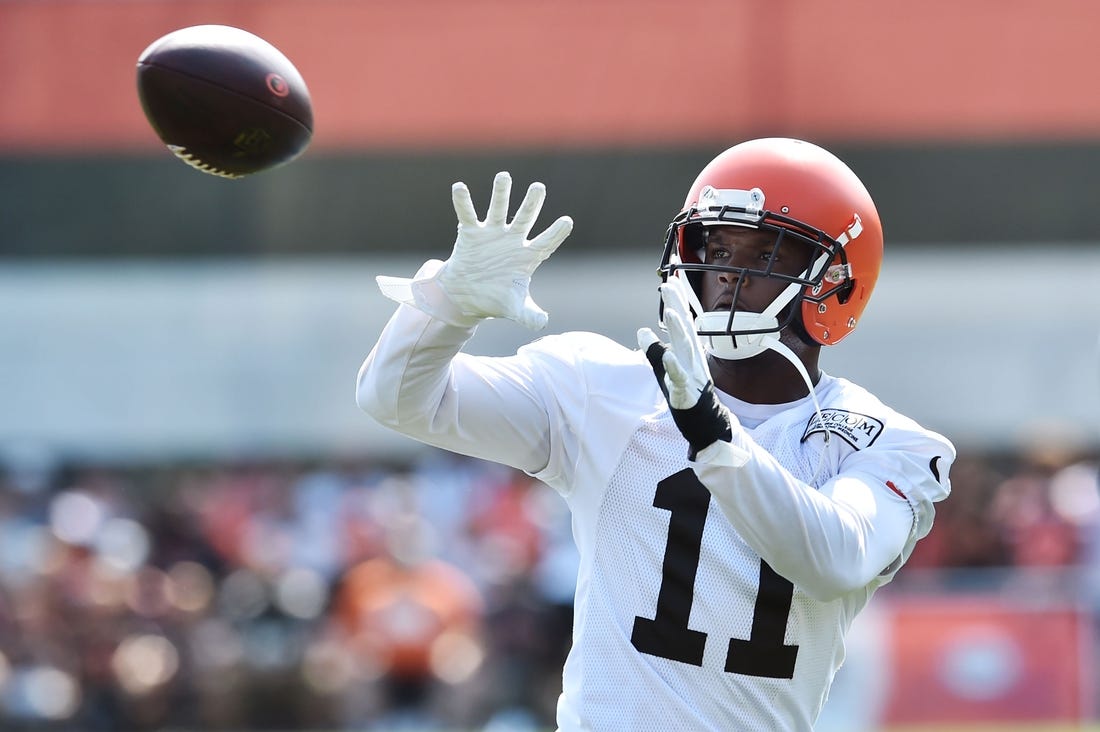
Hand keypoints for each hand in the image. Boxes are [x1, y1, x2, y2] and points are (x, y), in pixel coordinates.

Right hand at [437, 171, 572, 329]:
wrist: (468, 296)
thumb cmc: (497, 298)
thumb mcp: (516, 308)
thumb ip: (530, 315)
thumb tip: (543, 322)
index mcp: (528, 256)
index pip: (546, 242)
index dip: (556, 233)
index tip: (567, 222)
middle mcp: (512, 240)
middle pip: (525, 218)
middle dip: (532, 203)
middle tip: (538, 187)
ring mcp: (492, 234)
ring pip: (498, 210)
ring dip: (501, 194)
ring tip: (503, 176)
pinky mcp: (471, 233)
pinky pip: (467, 214)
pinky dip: (463, 202)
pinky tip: (459, 187)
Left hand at [638, 276, 732, 458]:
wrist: (705, 419)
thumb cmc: (686, 390)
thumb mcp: (665, 366)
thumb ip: (653, 348)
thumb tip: (641, 330)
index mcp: (686, 348)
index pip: (680, 319)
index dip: (675, 299)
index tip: (670, 278)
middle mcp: (690, 356)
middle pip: (683, 326)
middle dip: (676, 305)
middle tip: (669, 285)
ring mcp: (690, 371)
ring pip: (685, 347)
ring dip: (677, 329)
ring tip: (669, 312)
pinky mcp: (686, 389)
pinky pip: (680, 376)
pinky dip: (674, 366)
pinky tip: (668, 356)